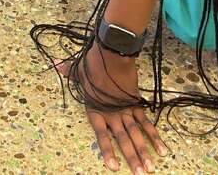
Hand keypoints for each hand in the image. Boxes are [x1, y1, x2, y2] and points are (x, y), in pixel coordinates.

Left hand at [78, 45, 166, 172]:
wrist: (113, 54)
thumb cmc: (94, 62)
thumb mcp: (79, 70)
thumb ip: (68, 72)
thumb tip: (56, 65)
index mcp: (96, 110)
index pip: (102, 135)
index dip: (107, 151)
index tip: (113, 167)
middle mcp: (112, 114)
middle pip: (123, 139)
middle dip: (131, 158)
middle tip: (139, 174)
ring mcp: (125, 110)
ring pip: (136, 135)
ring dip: (143, 152)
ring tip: (149, 168)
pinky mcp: (136, 103)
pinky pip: (146, 122)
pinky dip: (154, 136)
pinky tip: (161, 149)